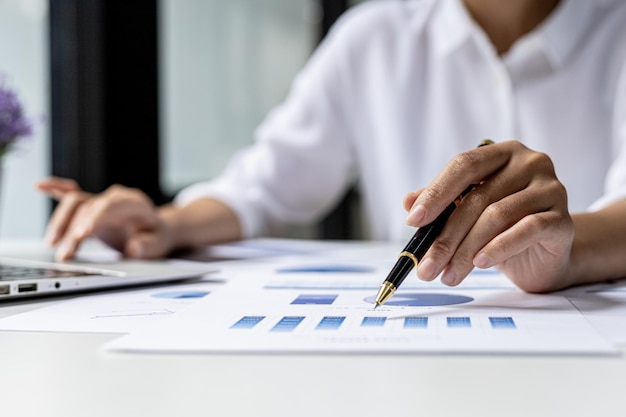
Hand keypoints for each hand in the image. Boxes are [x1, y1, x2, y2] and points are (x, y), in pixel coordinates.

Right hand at [36, 177, 172, 260]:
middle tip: (65, 253)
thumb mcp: (160, 243)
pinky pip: (71, 193)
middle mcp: (115, 197)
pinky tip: (39, 186)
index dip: (94, 218)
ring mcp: (101, 200)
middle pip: (88, 207)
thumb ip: (149, 245)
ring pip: (75, 203)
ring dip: (61, 223)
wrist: (156, 230)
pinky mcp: (91, 206)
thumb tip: (134, 247)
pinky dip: (55, 189)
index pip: (110, 206)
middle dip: (73, 230)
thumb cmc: (157, 237)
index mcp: (134, 203)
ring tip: (51, 244)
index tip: (80, 234)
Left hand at [403, 140, 574, 292]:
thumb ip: (442, 204)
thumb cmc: (503, 227)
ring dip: (466, 250)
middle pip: (477, 197)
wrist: (546, 254)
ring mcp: (550, 188)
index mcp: (502, 154)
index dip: (436, 192)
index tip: (413, 220)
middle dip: (446, 236)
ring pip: (497, 216)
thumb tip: (409, 202)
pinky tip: (480, 264)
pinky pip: (527, 229)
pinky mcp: (563, 219)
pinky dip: (499, 248)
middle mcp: (529, 163)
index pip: (464, 165)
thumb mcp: (468, 213)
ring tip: (448, 274)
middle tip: (426, 265)